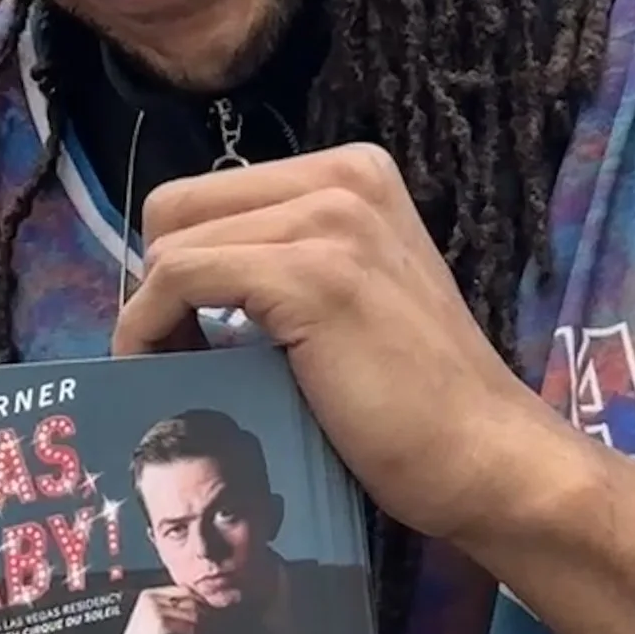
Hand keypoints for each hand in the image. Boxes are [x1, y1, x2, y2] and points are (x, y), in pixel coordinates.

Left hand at [114, 145, 548, 549]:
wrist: (484, 458)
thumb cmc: (409, 404)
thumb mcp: (341, 300)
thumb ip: (277, 266)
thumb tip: (169, 283)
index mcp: (352, 175)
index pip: (208, 197)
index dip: (178, 266)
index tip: (181, 334)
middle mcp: (344, 178)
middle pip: (178, 209)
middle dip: (155, 284)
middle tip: (173, 356)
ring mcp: (332, 219)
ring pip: (171, 243)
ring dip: (153, 314)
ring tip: (178, 373)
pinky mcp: (312, 272)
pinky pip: (179, 277)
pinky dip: (150, 328)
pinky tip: (167, 372)